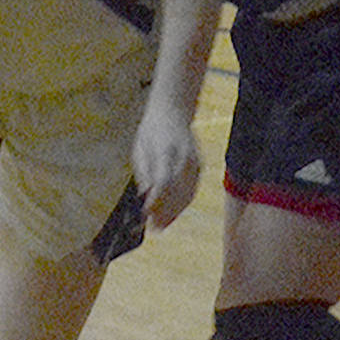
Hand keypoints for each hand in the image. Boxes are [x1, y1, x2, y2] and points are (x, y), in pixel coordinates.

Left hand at [131, 102, 201, 229]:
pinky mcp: (200, 165)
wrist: (173, 112)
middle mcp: (184, 157)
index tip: (146, 212)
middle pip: (177, 191)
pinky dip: (183, 204)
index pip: (164, 180)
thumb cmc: (152, 131)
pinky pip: (193, 189)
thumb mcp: (140, 148)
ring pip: (188, 193)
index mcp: (166, 150)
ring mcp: (195, 161)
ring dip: (175, 212)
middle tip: (154, 227)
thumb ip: (143, 172)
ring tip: (162, 226)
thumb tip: (145, 195)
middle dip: (166, 212)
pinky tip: (172, 213)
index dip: (156, 199)